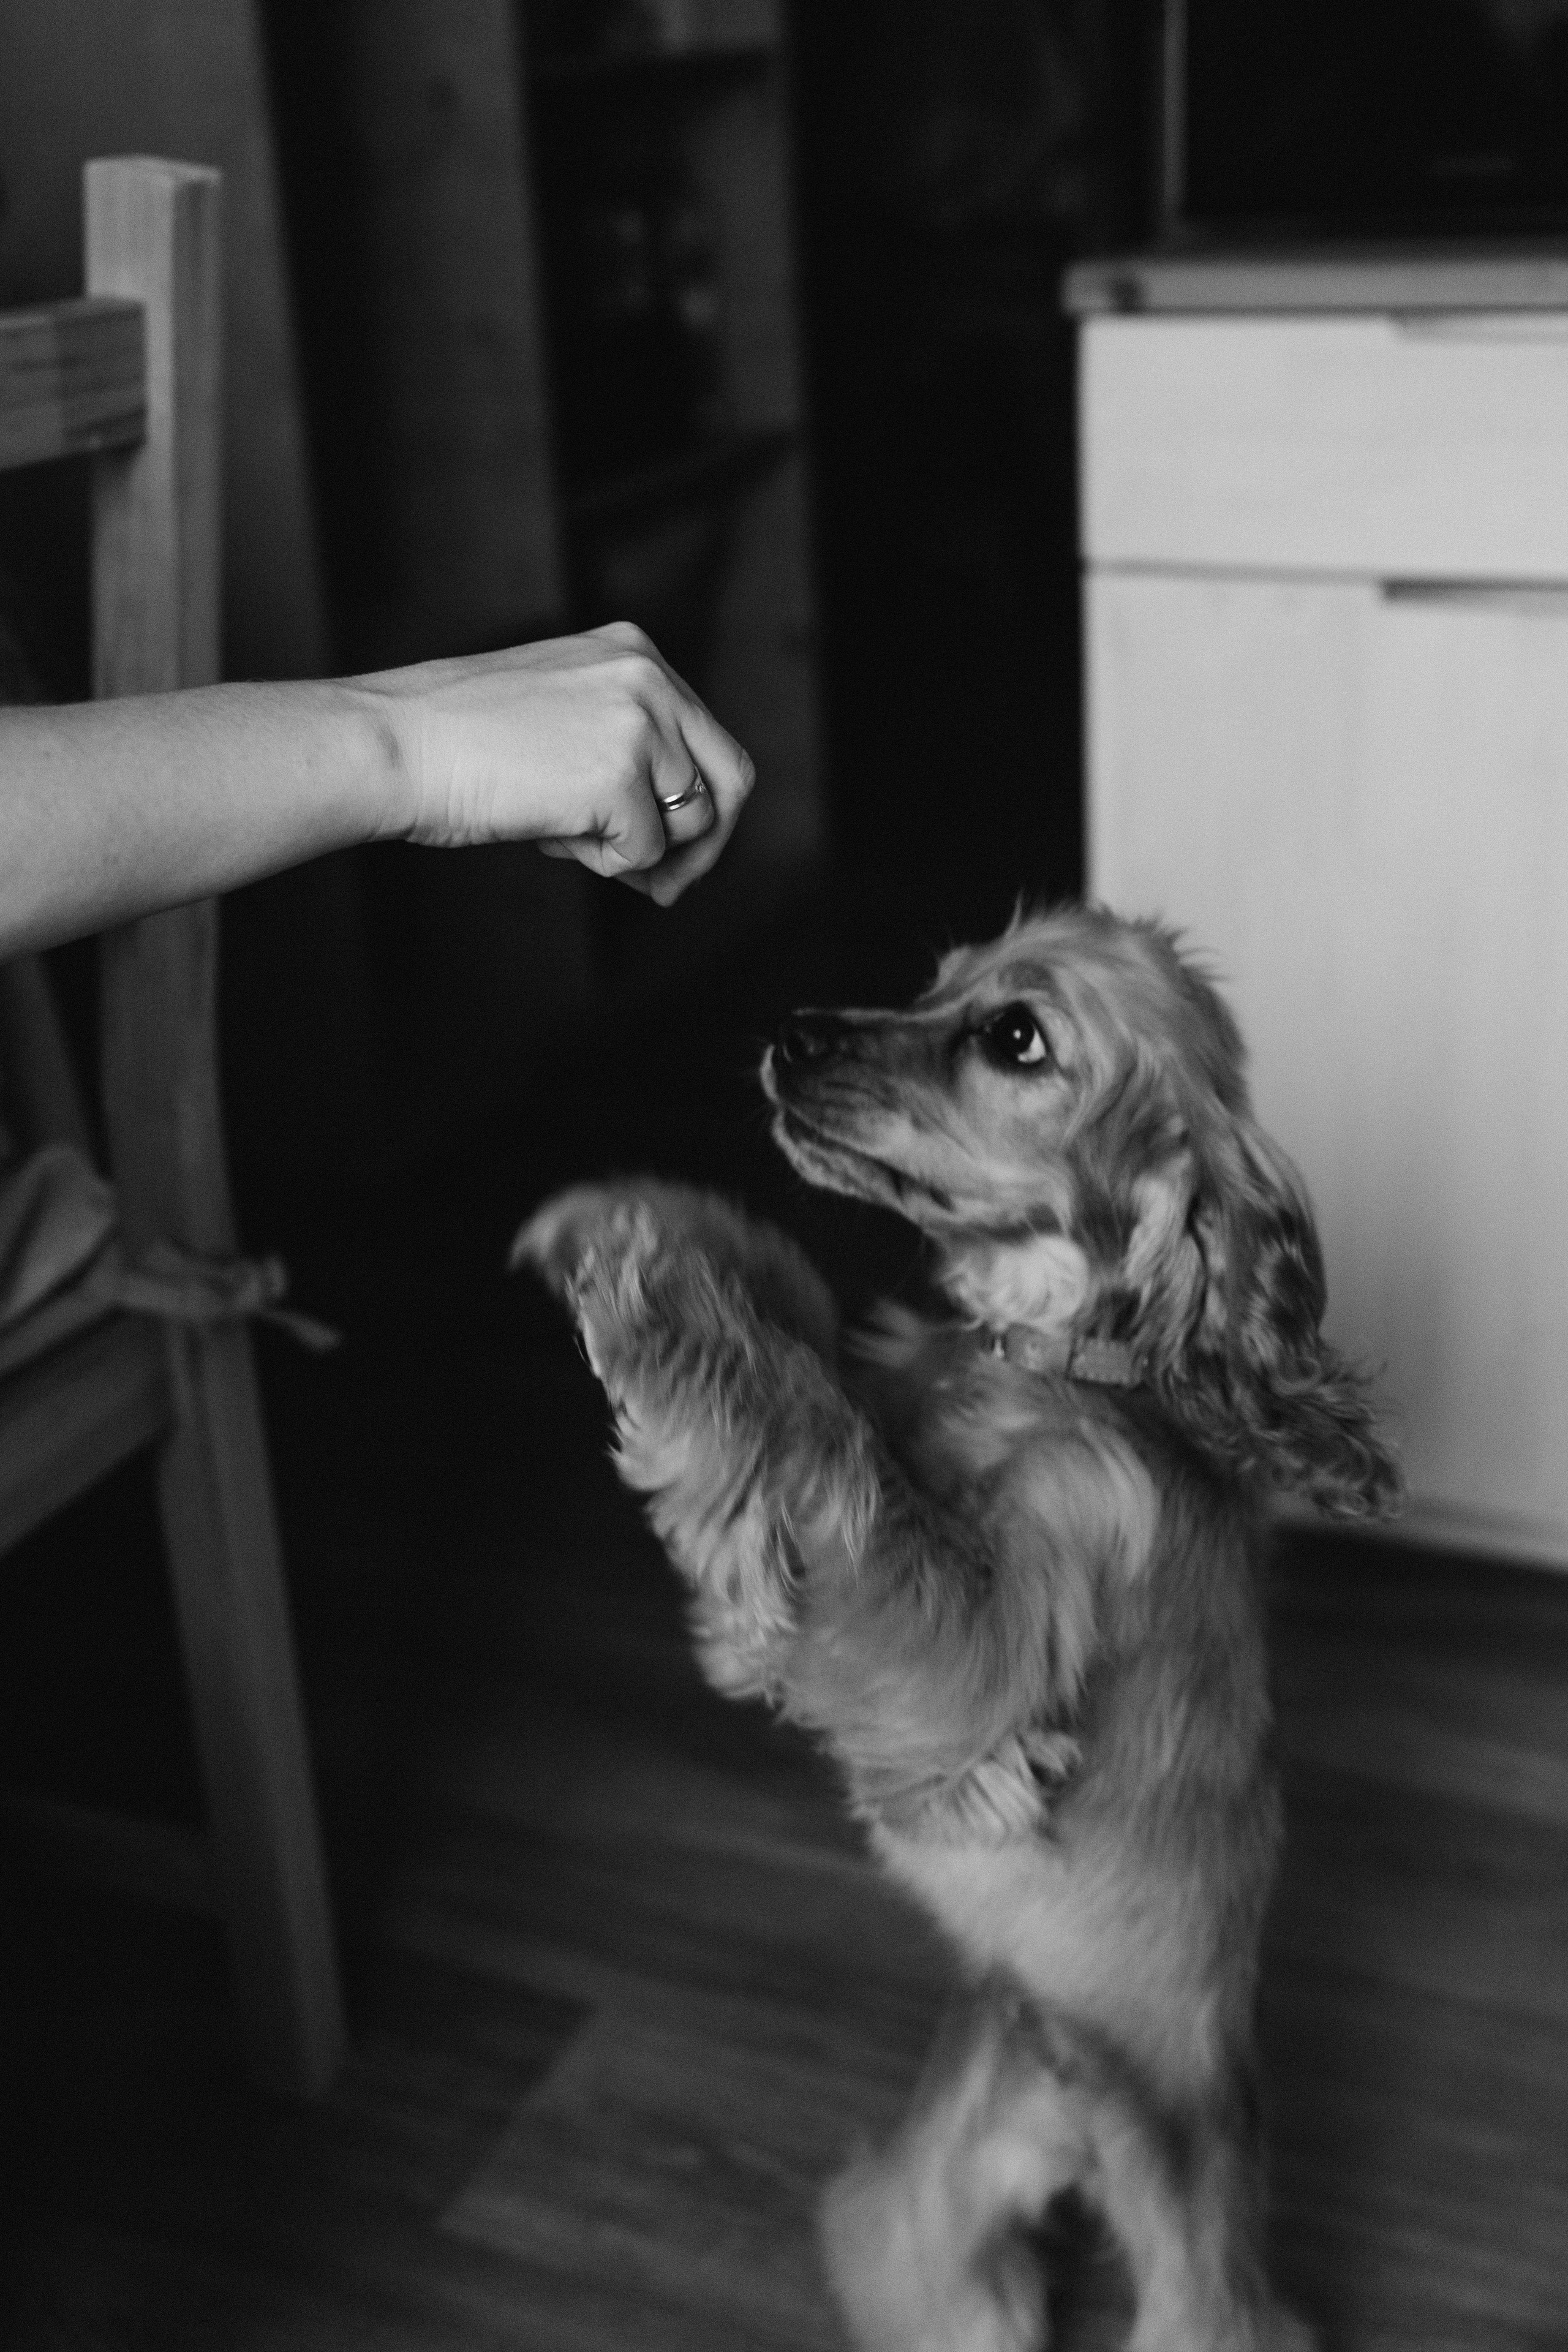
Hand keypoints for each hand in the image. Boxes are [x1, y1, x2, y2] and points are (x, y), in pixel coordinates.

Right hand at [356, 621, 754, 904]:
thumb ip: (623, 754)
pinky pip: (644, 853)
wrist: (396, 743)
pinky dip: (603, 862)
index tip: (677, 849)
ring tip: (564, 833)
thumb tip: (673, 839)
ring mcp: (640, 725)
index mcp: (635, 654)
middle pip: (729, 779)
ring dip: (635, 851)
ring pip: (687, 823)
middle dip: (706, 844)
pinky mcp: (621, 778)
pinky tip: (548, 832)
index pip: (708, 739)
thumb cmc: (458, 741)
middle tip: (667, 886)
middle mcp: (650, 679)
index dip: (701, 805)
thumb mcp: (560, 719)